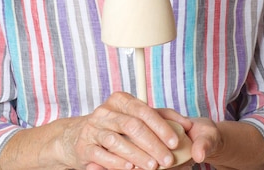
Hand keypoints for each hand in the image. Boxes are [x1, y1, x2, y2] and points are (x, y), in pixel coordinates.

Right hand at [63, 92, 192, 169]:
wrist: (77, 136)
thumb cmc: (114, 126)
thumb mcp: (134, 116)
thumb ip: (160, 117)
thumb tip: (187, 125)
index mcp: (120, 100)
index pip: (143, 110)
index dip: (160, 126)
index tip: (174, 141)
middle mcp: (105, 111)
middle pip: (132, 125)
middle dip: (152, 144)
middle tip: (167, 160)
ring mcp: (93, 128)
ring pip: (116, 141)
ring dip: (137, 155)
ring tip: (152, 166)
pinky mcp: (84, 147)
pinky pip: (102, 155)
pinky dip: (117, 163)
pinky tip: (130, 167)